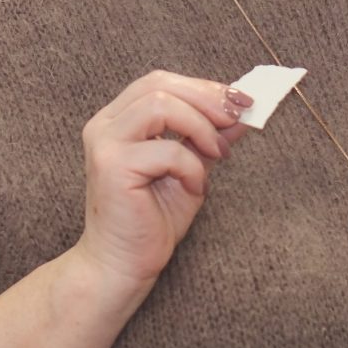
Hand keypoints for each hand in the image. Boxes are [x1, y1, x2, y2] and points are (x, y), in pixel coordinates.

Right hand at [70, 71, 248, 294]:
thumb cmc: (152, 220)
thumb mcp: (191, 169)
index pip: (159, 82)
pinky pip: (166, 149)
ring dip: (200, 127)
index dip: (203, 86)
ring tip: (218, 153)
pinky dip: (191, 166)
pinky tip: (195, 187)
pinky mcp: (112, 166)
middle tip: (238, 117)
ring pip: (160, 105)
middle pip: (159, 84)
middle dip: (207, 98)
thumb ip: (210, 138)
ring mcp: (104, 144)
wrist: (123, 265)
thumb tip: (244, 112)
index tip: (241, 100)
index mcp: (117, 121)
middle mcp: (104, 125)